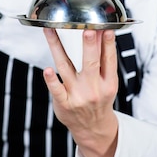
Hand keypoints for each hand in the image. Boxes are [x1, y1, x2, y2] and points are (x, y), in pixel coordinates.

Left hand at [43, 28, 118, 156]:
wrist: (93, 128)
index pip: (109, 60)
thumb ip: (104, 61)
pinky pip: (56, 90)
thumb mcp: (108, 83)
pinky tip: (47, 70)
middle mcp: (93, 89)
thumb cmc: (99, 99)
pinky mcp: (63, 103)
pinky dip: (52, 80)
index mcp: (108, 83)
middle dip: (90, 46)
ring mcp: (77, 95)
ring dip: (59, 48)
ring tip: (52, 31)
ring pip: (66, 67)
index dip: (108, 43)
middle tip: (88, 29)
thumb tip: (101, 34)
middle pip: (91, 63)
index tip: (106, 28)